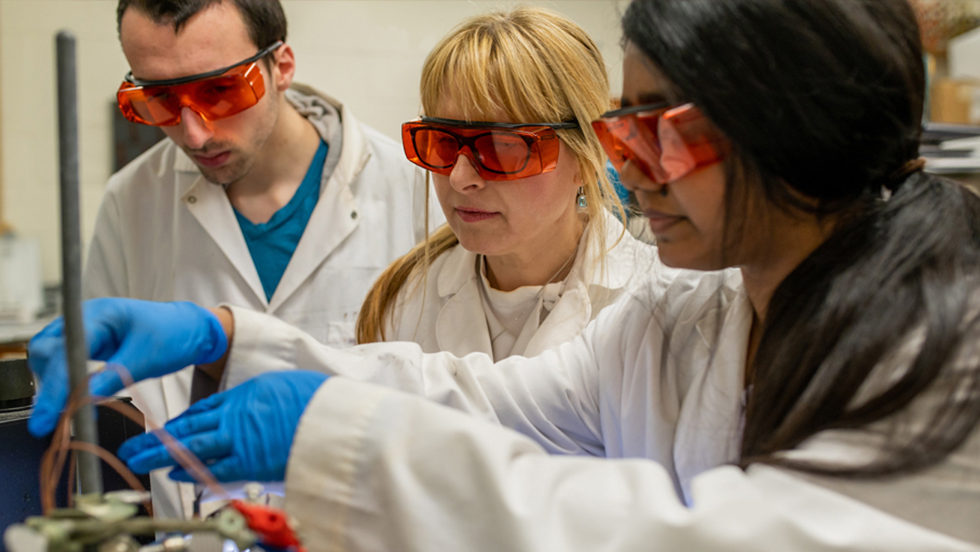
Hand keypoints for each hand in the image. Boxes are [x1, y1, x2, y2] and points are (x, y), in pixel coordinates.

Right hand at [28, 298, 227, 436]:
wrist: (190, 329)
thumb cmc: (174, 335)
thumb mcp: (146, 358)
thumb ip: (112, 377)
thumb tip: (80, 402)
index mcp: (99, 314)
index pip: (63, 351)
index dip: (52, 387)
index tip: (43, 420)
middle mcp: (84, 318)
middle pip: (45, 351)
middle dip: (49, 384)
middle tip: (58, 417)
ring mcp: (84, 330)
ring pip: (49, 358)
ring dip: (54, 384)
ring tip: (68, 410)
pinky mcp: (88, 344)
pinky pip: (63, 362)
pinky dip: (64, 382)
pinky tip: (75, 400)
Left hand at [117, 370, 328, 482]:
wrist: (333, 415)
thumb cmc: (317, 401)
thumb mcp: (285, 389)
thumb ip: (264, 401)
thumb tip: (259, 409)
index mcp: (244, 395)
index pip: (202, 410)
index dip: (180, 422)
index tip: (164, 430)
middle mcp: (235, 415)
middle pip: (187, 427)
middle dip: (157, 438)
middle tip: (132, 446)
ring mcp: (239, 438)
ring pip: (190, 446)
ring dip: (160, 453)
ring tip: (136, 459)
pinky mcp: (247, 460)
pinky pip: (212, 467)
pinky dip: (191, 469)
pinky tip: (173, 472)